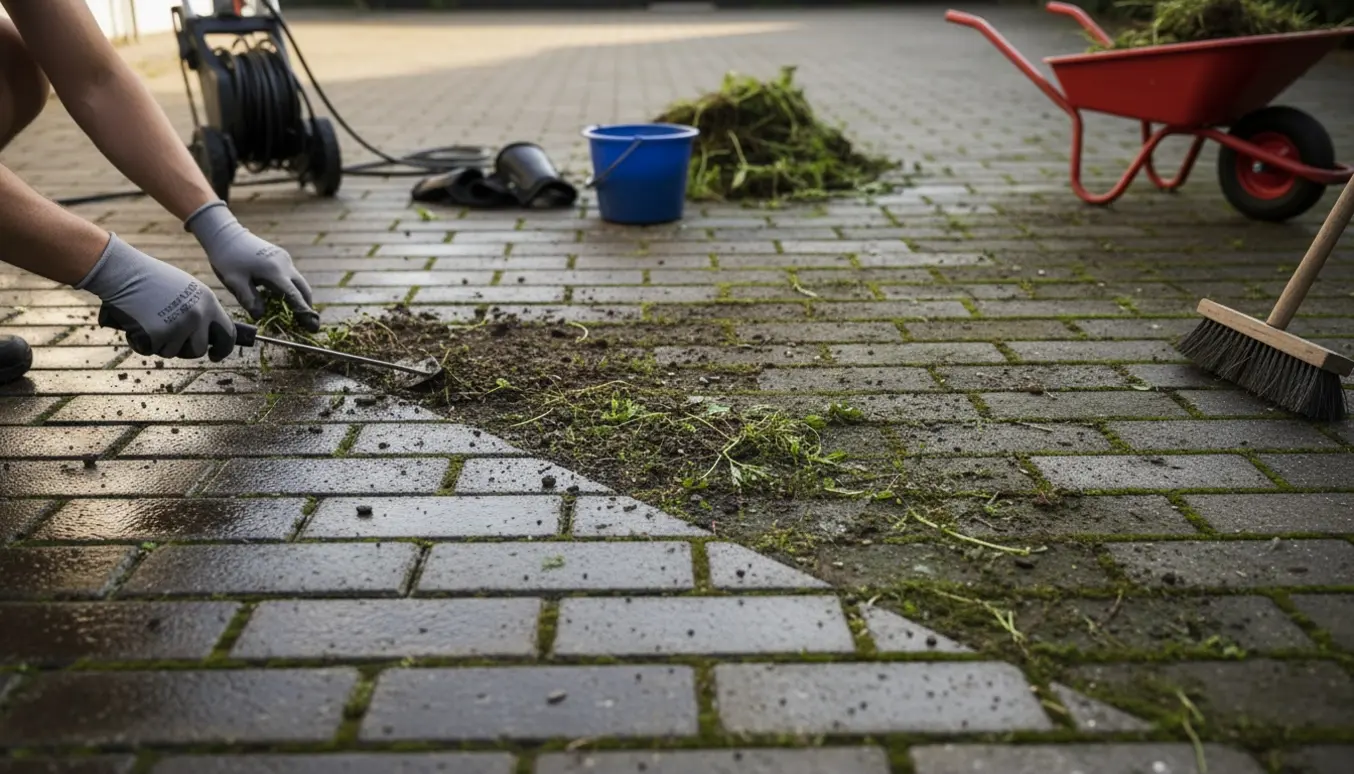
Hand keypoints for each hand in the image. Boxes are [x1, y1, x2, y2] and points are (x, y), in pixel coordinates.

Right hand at [75, 233, 237, 360]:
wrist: (123, 271)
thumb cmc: (150, 279)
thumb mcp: (186, 290)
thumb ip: (199, 310)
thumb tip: (206, 334)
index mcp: (208, 302)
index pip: (227, 334)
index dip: (222, 348)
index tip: (215, 356)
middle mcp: (198, 315)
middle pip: (199, 349)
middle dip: (185, 350)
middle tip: (170, 341)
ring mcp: (179, 326)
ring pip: (172, 352)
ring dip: (159, 344)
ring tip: (148, 322)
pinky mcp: (158, 335)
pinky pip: (150, 350)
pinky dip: (140, 343)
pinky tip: (135, 324)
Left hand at [185, 200, 319, 331]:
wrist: (226, 234)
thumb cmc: (227, 259)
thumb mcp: (234, 282)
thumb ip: (249, 300)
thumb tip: (261, 316)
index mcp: (274, 272)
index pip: (294, 296)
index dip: (304, 313)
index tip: (313, 326)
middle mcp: (285, 265)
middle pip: (303, 289)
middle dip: (307, 306)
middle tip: (308, 324)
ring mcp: (284, 259)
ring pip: (299, 282)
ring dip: (300, 297)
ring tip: (297, 314)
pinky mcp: (281, 256)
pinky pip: (291, 275)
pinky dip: (292, 288)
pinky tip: (283, 297)